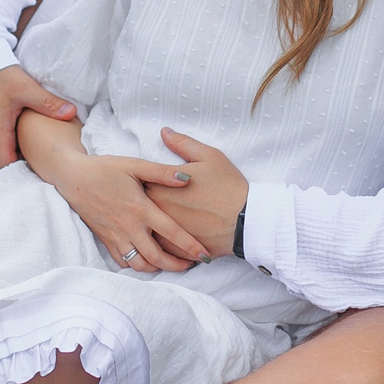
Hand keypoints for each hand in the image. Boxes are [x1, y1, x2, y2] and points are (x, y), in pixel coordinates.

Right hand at [0, 64, 76, 168]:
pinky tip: (20, 125)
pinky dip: (6, 135)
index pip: (7, 167)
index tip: (41, 166)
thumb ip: (48, 103)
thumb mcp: (25, 87)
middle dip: (23, 158)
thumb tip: (71, 114)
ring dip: (15, 145)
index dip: (24, 170)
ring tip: (36, 140)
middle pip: (4, 158)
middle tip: (45, 153)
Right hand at [17, 113, 208, 273]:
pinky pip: (123, 261)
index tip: (204, 255)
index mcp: (140, 209)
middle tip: (193, 265)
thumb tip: (187, 177)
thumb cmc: (106, 168)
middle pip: (157, 257)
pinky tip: (148, 261)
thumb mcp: (135, 164)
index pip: (171, 233)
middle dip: (177, 266)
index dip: (190, 246)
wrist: (73, 177)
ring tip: (173, 265)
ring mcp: (116, 236)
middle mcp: (129, 227)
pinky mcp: (105, 240)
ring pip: (139, 264)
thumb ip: (162, 172)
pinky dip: (137, 266)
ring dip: (158, 268)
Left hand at [143, 128, 247, 257]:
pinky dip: (160, 244)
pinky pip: (159, 248)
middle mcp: (157, 212)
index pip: (138, 181)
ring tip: (151, 221)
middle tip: (144, 199)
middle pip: (138, 207)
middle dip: (141, 203)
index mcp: (159, 187)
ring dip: (147, 225)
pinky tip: (164, 239)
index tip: (142, 179)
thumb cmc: (227, 186)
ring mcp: (165, 234)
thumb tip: (164, 132)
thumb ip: (182, 143)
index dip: (140, 180)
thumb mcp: (208, 156)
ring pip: (147, 230)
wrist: (245, 220)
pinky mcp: (175, 251)